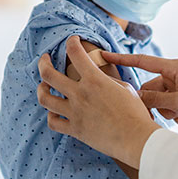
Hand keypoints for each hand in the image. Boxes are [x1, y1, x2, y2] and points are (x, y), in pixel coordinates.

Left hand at [37, 36, 160, 168]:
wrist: (135, 138)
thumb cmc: (135, 113)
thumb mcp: (125, 88)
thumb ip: (107, 81)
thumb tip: (99, 80)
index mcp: (94, 80)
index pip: (75, 53)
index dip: (71, 42)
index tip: (72, 40)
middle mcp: (80, 94)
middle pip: (48, 74)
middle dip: (43, 63)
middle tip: (44, 59)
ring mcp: (74, 112)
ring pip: (45, 98)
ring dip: (41, 89)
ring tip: (44, 86)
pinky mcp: (75, 129)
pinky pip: (53, 122)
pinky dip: (51, 115)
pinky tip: (55, 112)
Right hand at [101, 51, 177, 132]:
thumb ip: (154, 99)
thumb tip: (134, 98)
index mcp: (175, 67)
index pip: (142, 62)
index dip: (122, 60)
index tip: (103, 56)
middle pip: (151, 88)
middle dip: (156, 103)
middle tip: (169, 111)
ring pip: (161, 101)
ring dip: (168, 112)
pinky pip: (172, 108)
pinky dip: (177, 115)